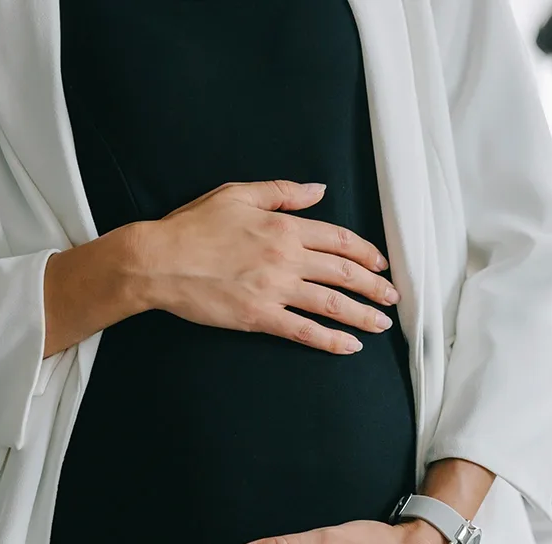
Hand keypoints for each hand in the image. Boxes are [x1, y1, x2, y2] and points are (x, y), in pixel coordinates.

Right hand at [134, 180, 400, 353]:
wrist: (158, 260)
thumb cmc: (192, 226)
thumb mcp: (238, 194)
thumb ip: (283, 193)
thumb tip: (320, 190)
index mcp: (283, 227)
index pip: (338, 239)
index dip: (365, 253)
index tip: (381, 264)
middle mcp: (285, 257)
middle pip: (343, 273)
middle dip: (374, 286)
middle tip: (393, 297)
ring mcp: (274, 288)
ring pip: (331, 302)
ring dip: (362, 314)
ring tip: (382, 323)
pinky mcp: (258, 316)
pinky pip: (303, 331)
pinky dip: (330, 339)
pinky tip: (350, 345)